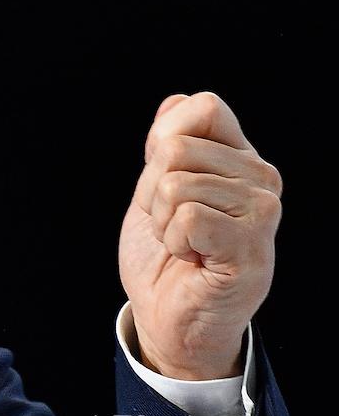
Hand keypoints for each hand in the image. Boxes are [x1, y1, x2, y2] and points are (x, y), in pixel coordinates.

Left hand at [118, 92, 282, 379]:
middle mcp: (262, 179)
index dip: (163, 142)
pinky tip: (192, 259)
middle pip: (175, 147)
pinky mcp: (250, 248)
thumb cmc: (166, 254)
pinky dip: (173, 241)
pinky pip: (187, 217)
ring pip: (175, 183)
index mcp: (241, 158)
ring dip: (161, 220)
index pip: (202, 106)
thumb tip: (178, 100)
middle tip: (174, 225)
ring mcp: (262, 213)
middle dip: (152, 190)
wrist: (169, 315)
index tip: (166, 184)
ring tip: (184, 245)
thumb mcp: (156, 188)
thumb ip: (167, 144)